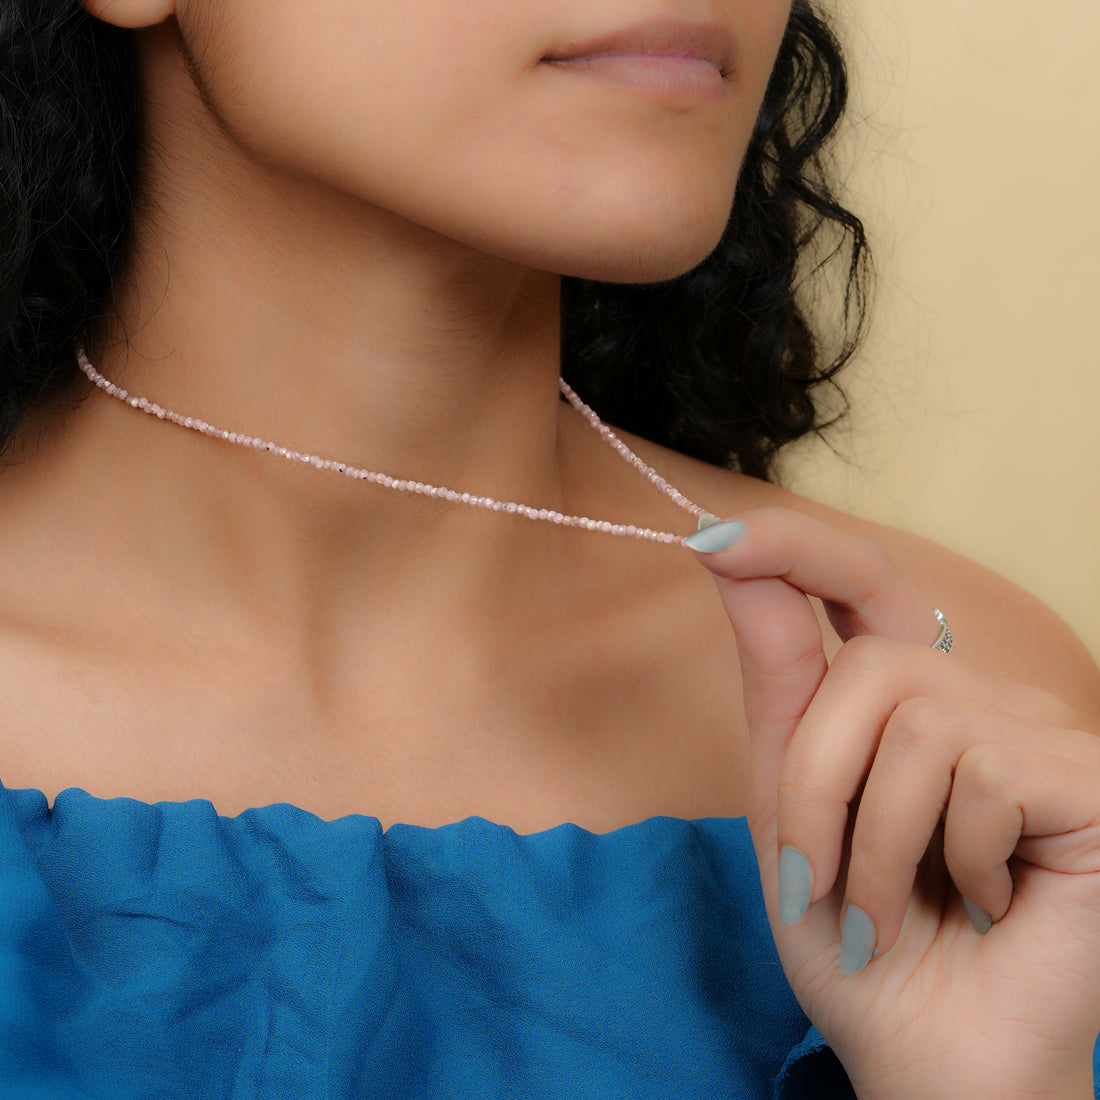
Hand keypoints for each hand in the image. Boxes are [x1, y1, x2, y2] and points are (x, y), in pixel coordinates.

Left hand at [686, 508, 1099, 1099]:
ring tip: (890, 910)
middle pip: (869, 663)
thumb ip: (776, 678)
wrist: (926, 1048)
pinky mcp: (1091, 777)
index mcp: (899, 698)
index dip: (794, 548)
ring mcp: (1039, 730)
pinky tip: (982, 901)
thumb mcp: (791, 801)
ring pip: (917, 723)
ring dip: (873, 841)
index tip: (715, 538)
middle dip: (817, 781)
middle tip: (820, 880)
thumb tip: (727, 546)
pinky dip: (951, 859)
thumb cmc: (855, 935)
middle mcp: (972, 696)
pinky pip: (985, 774)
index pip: (857, 585)